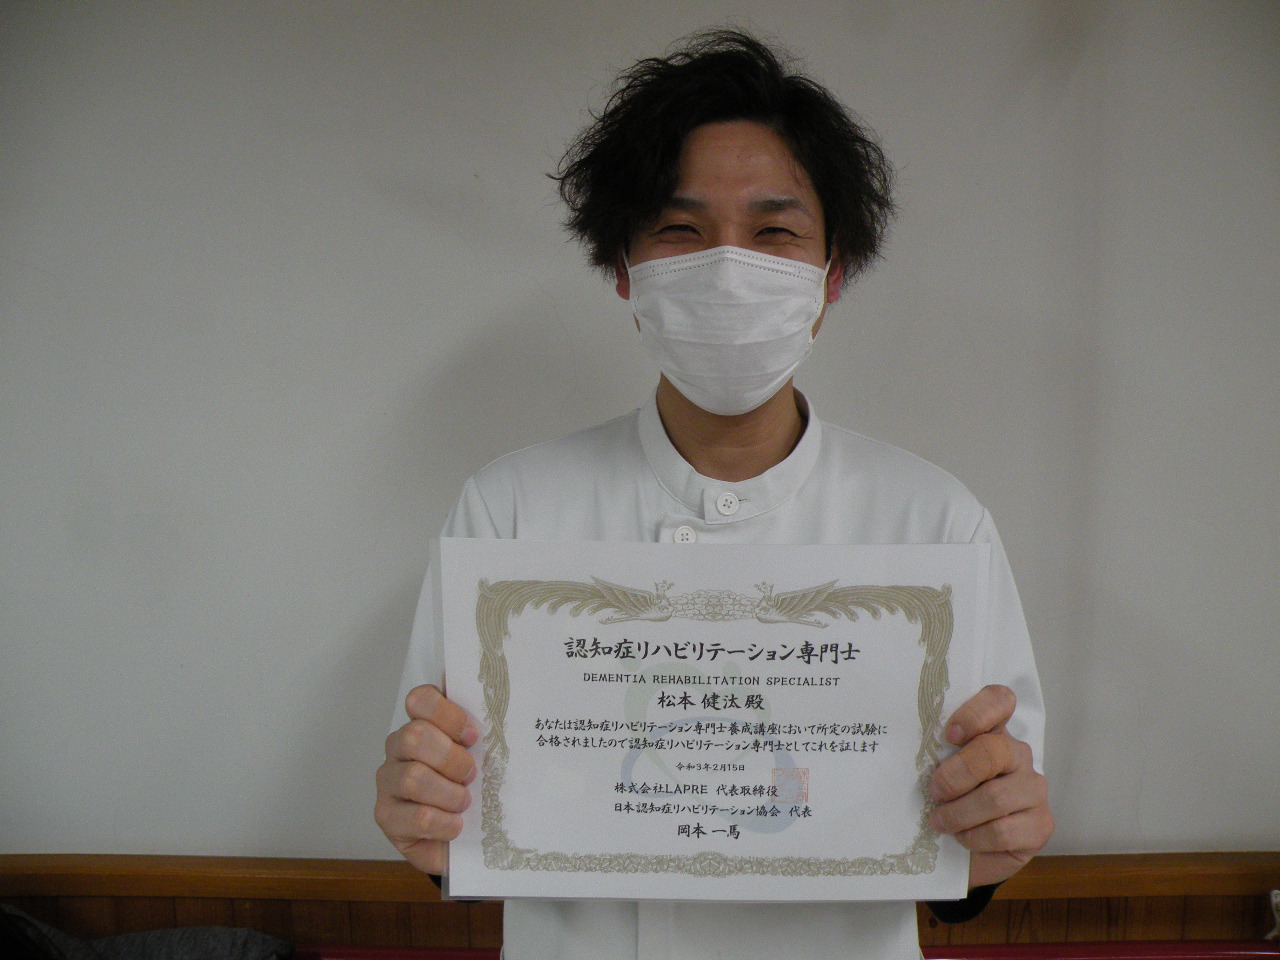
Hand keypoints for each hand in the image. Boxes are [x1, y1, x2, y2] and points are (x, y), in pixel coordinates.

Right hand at [374, 684, 478, 874]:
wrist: (461, 839)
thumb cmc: (471, 790)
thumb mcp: (479, 757)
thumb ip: (481, 736)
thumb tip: (503, 715)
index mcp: (421, 723)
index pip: (420, 699)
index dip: (447, 714)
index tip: (473, 736)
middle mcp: (398, 748)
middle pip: (415, 736)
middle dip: (451, 758)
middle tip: (471, 775)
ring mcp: (388, 781)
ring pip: (413, 778)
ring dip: (449, 794)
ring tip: (464, 803)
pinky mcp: (386, 816)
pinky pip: (418, 817)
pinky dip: (445, 822)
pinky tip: (456, 826)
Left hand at [928, 684, 1053, 889]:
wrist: (971, 850)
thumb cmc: (952, 802)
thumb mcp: (941, 772)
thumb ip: (937, 756)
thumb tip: (906, 753)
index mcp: (993, 732)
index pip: (999, 700)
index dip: (975, 713)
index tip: (949, 735)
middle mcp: (1019, 755)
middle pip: (993, 751)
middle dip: (955, 775)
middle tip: (934, 792)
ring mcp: (1034, 789)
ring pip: (995, 798)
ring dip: (958, 814)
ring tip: (941, 822)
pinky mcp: (1040, 825)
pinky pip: (1002, 831)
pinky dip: (974, 838)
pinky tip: (963, 838)